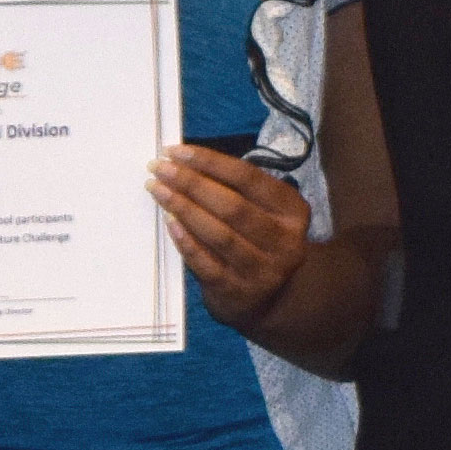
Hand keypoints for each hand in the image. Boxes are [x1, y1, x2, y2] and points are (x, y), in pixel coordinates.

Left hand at [146, 145, 310, 332]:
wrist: (267, 298)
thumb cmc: (256, 240)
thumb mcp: (262, 211)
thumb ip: (235, 188)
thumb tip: (185, 161)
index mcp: (292, 211)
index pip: (248, 178)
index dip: (210, 161)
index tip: (177, 151)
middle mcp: (284, 242)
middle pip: (233, 205)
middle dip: (191, 183)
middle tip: (161, 169)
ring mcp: (262, 270)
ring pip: (219, 234)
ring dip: (183, 208)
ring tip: (158, 190)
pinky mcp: (237, 292)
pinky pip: (206, 263)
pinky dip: (186, 240)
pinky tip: (169, 221)